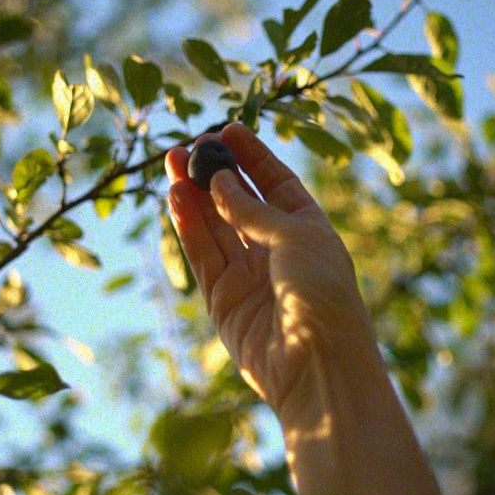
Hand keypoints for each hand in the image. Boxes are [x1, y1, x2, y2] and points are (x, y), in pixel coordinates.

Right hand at [165, 124, 371, 418]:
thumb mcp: (297, 237)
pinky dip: (188, 226)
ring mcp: (249, 276)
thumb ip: (253, 210)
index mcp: (309, 231)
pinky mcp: (224, 301)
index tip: (227, 128)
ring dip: (194, 194)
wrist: (317, 366)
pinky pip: (203, 255)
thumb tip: (217, 182)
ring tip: (171, 161)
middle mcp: (278, 251)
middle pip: (240, 203)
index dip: (252, 157)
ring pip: (215, 226)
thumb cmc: (323, 295)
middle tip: (188, 144)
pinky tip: (175, 196)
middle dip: (214, 172)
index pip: (276, 184)